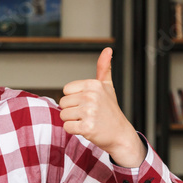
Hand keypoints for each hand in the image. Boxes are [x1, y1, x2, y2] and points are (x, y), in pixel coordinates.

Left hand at [59, 47, 144, 167]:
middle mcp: (91, 96)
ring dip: (72, 121)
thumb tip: (107, 49)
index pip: (65, 90)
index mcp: (93, 85)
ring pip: (63, 115)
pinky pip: (67, 127)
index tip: (86, 103)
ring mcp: (89, 112)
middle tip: (87, 114)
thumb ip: (103, 68)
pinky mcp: (87, 127)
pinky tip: (86, 129)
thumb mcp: (107, 86)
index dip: (73, 99)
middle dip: (72, 111)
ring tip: (87, 120)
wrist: (120, 134)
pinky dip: (74, 131)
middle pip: (63, 103)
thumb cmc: (110, 110)